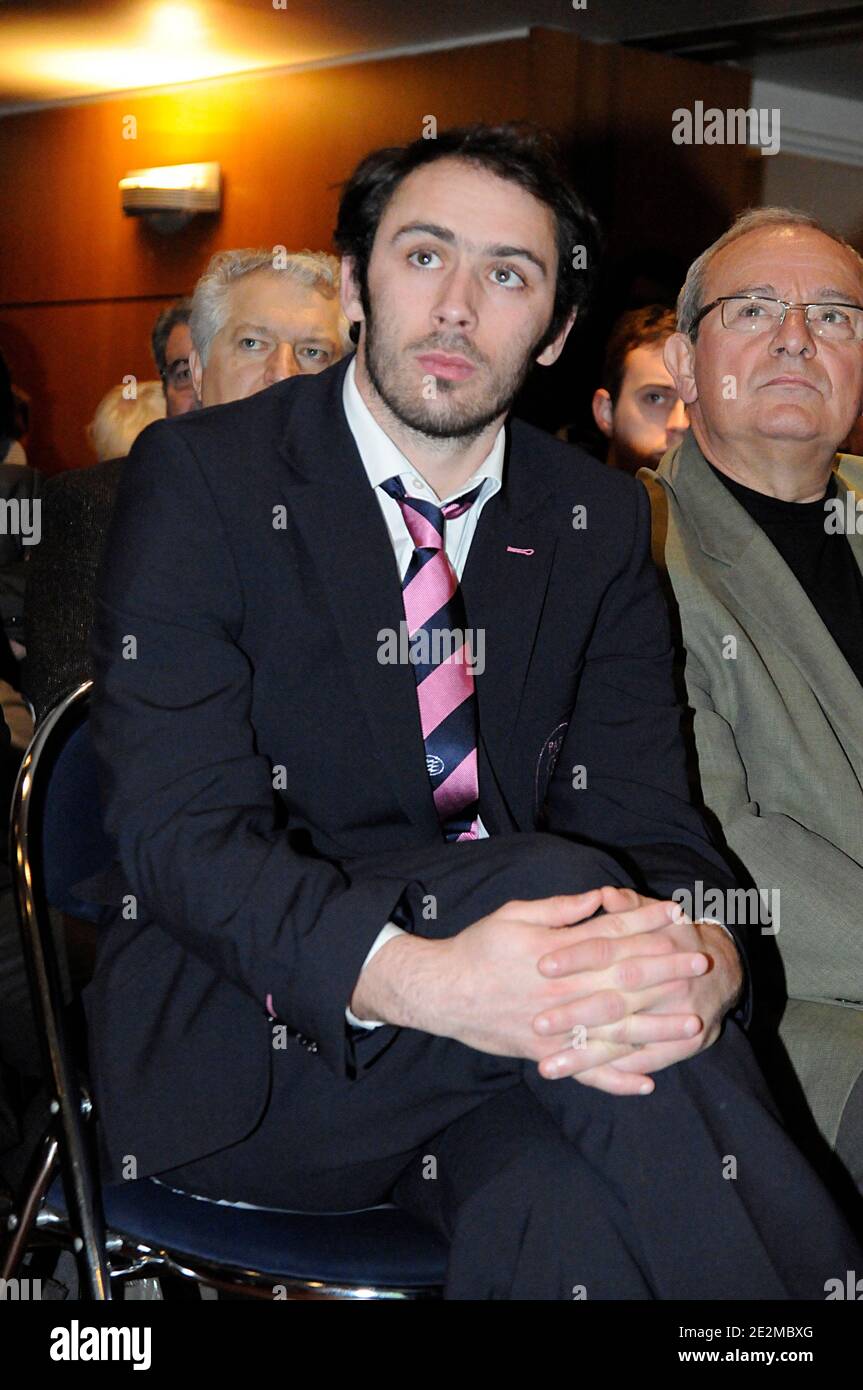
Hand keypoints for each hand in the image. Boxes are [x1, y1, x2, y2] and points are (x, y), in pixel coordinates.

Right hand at [399, 890, 710, 1085]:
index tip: (679, 918)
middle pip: (624, 981)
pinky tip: (647, 1084)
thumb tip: (600, 897)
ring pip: (615, 1030)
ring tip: (693, 1024)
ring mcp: (556, 1027)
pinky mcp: (546, 1053)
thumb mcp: (515, 914)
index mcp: (558, 953)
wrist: (443, 993)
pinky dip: (616, 1079)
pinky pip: (586, 1070)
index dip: (647, 926)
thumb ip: (560, 909)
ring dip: (657, 1028)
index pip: (613, 936)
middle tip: (702, 964)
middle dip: (666, 972)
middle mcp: (563, 992)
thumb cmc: (479, 948)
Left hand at [531, 886, 742, 1094]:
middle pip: (613, 999)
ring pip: (624, 1038)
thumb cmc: (675, 938)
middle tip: (537, 1024)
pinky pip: (646, 1061)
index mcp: (655, 943)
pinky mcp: (687, 1044)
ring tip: (546, 1067)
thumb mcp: (657, 914)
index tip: (541, 966)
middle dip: (574, 1014)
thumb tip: (603, 895)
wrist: (725, 970)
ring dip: (584, 1055)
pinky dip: (616, 1073)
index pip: (608, 949)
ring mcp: (679, 1016)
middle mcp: (668, 981)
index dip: (574, 957)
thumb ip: (628, 905)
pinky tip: (582, 1078)